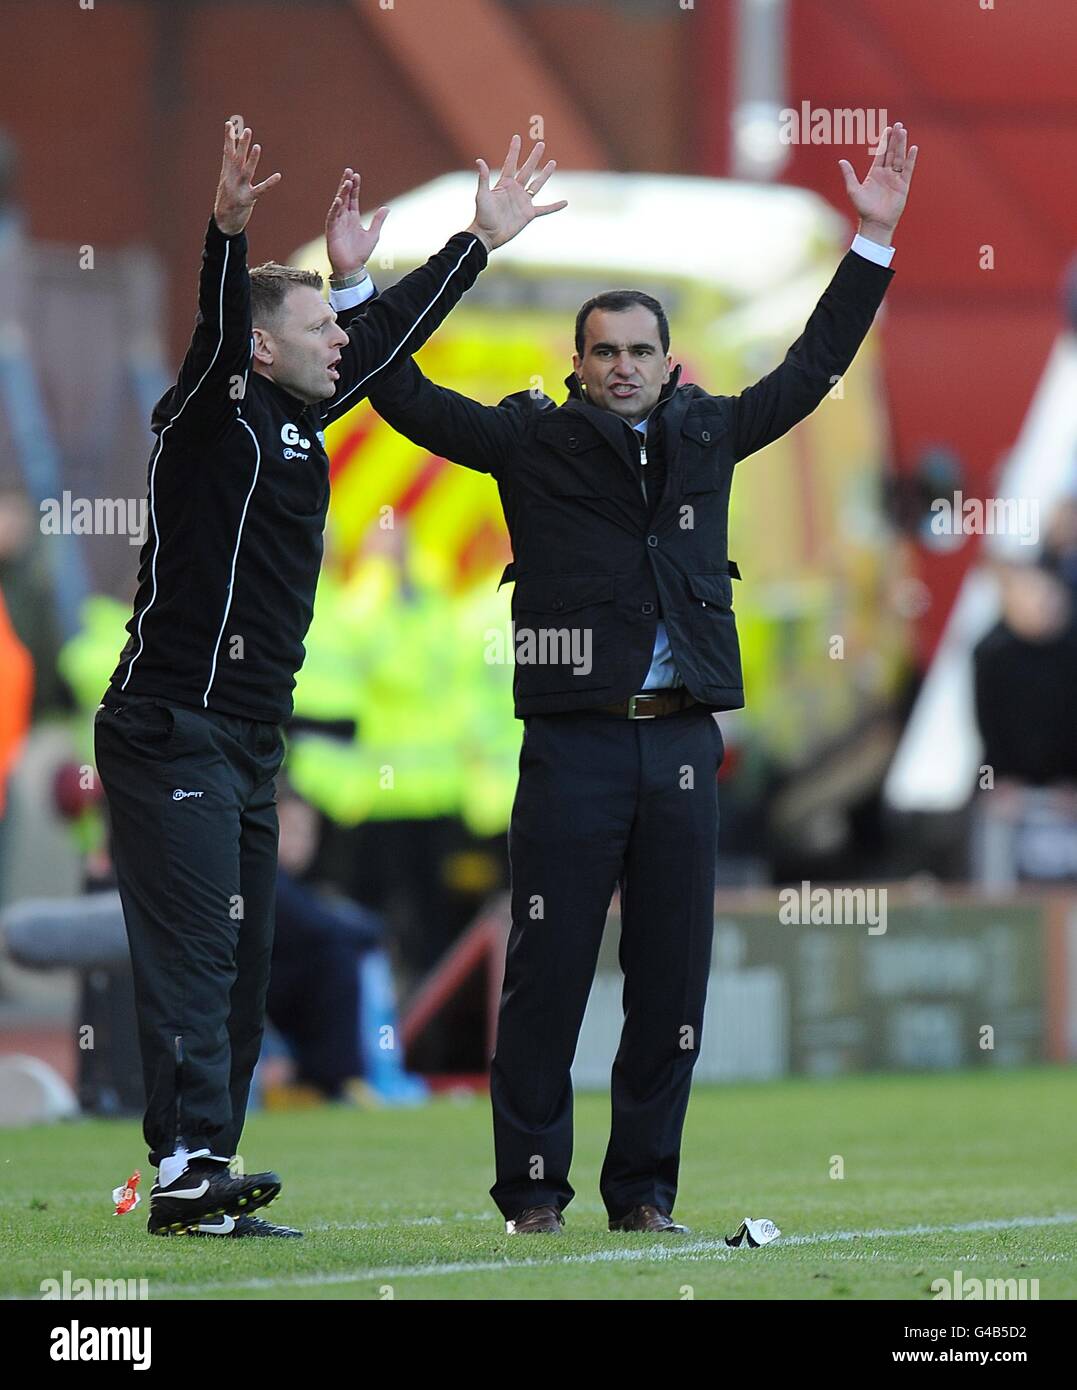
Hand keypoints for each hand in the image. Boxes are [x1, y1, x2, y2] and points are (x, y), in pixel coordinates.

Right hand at [213, 115, 280, 235]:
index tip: (229, 124)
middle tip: (247, 130)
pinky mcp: (248, 200)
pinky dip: (269, 183)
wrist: (223, 223)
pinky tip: (278, 176)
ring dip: (252, 159)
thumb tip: (233, 153)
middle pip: (237, 159)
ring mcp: (239, 189)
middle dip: (242, 145)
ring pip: (246, 171)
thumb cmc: (226, 201)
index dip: (228, 138)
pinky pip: (260, 190)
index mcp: (226, 174)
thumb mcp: (226, 182)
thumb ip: (231, 167)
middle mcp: (231, 179)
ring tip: (257, 146)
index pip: (227, 152)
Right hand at [326, 168, 389, 277]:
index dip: (354, 187)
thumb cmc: (360, 253)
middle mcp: (344, 218)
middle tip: (348, 171)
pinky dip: (335, 209)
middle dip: (346, 184)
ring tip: (346, 182)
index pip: (353, 198)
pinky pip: (332, 217)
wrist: (352, 268)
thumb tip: (386, 207)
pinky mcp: (332, 231)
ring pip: (338, 204)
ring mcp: (337, 223)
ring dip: (342, 193)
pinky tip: (338, 200)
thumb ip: (378, 221)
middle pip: (344, 197)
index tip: (356, 175)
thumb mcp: (373, 234)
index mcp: (352, 217)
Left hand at [466, 134, 566, 251]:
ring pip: (537, 185)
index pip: (511, 163)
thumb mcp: (482, 195)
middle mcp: (515, 190)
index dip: (514, 151)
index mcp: (504, 184)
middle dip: (534, 157)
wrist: (488, 235)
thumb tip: (479, 160)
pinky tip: (565, 202)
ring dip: (545, 174)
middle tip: (541, 144)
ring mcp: (523, 202)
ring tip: (552, 163)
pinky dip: (554, 206)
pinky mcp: (528, 214)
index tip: (517, 137)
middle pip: (527, 170)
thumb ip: (483, 178)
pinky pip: (545, 209)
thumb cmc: (482, 216)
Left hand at [838, 122, 917, 243]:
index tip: (887, 129)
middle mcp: (886, 174)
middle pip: (892, 153)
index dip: (884, 142)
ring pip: (900, 158)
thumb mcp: (853, 190)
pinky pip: (908, 170)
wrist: (875, 223)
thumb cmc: (864, 209)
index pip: (881, 154)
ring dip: (902, 145)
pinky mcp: (903, 186)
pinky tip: (913, 149)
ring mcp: (896, 179)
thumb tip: (841, 161)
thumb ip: (849, 175)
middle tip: (898, 125)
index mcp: (875, 173)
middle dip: (895, 139)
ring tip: (904, 131)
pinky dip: (911, 160)